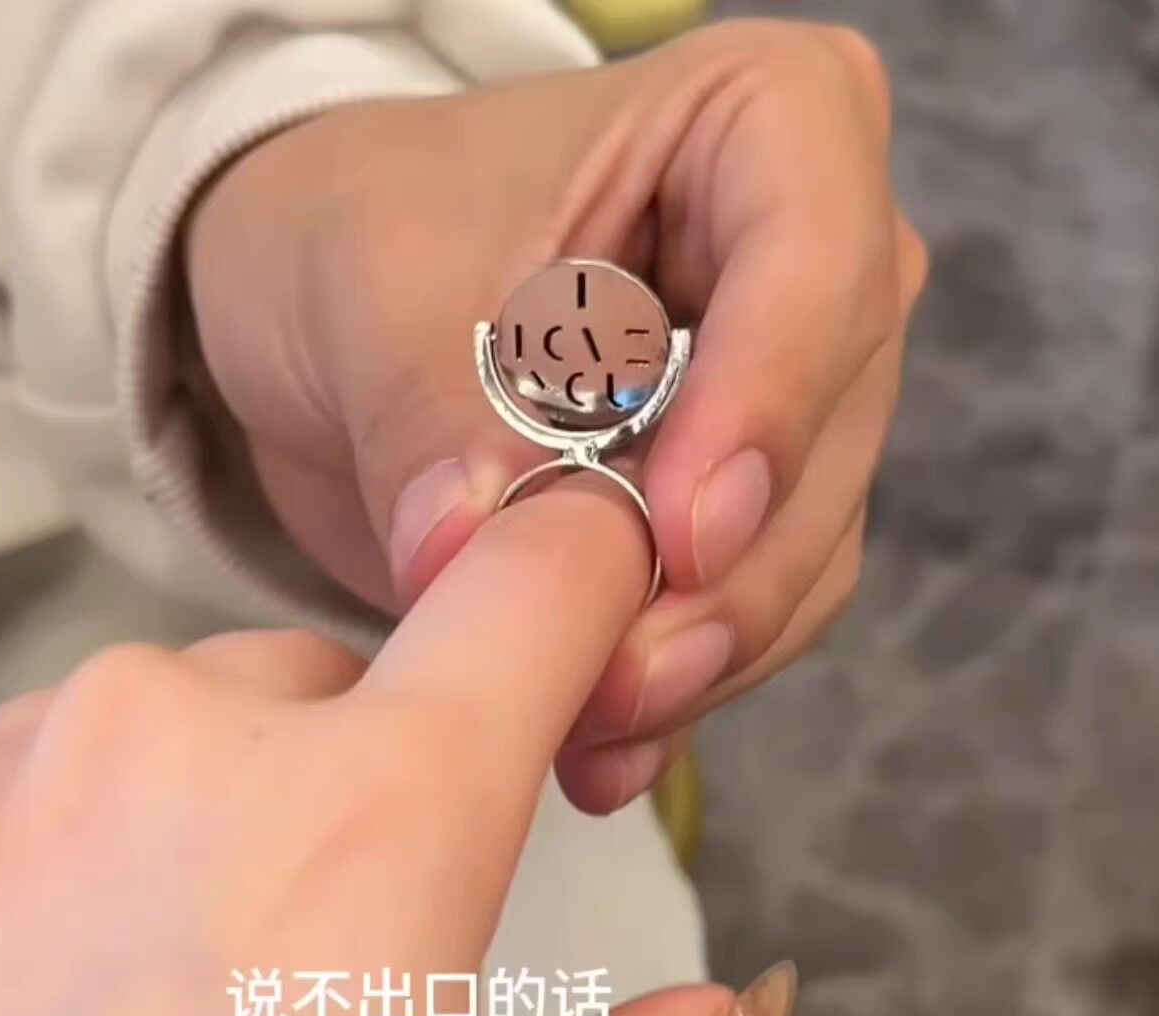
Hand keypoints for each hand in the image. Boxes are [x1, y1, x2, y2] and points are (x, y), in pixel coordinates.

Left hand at [0, 481, 792, 1015]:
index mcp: (371, 833)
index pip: (541, 581)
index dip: (591, 585)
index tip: (592, 628)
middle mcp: (188, 742)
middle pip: (350, 684)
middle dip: (375, 781)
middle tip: (332, 967)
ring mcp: (32, 760)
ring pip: (201, 720)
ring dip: (231, 809)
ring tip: (183, 1004)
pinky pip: (62, 762)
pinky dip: (94, 837)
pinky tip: (60, 992)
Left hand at [185, 19, 927, 811]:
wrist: (326, 317)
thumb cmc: (362, 233)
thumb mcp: (380, 283)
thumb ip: (444, 412)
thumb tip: (475, 553)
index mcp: (759, 127)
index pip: (820, 259)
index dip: (769, 403)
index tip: (680, 532)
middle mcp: (805, 267)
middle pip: (832, 435)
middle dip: (727, 576)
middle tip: (616, 674)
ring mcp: (783, 400)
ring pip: (803, 549)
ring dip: (703, 653)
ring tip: (588, 724)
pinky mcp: (734, 510)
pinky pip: (748, 612)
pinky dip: (677, 687)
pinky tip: (601, 745)